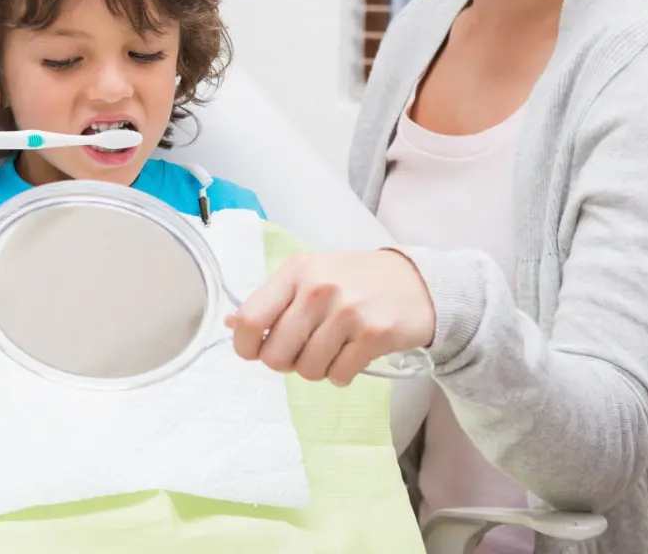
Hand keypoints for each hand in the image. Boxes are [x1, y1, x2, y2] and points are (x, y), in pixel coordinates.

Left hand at [227, 249, 435, 386]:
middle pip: (276, 354)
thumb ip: (273, 300)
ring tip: (331, 350)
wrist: (416, 283)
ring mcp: (348, 312)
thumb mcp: (310, 276)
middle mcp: (318, 289)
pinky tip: (351, 355)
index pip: (249, 319)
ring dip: (316, 370)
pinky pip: (338, 376)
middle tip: (301, 352)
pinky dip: (341, 374)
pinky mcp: (374, 334)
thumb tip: (231, 324)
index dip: (245, 346)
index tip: (256, 351)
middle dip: (285, 363)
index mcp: (296, 271)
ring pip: (308, 370)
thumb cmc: (354, 281)